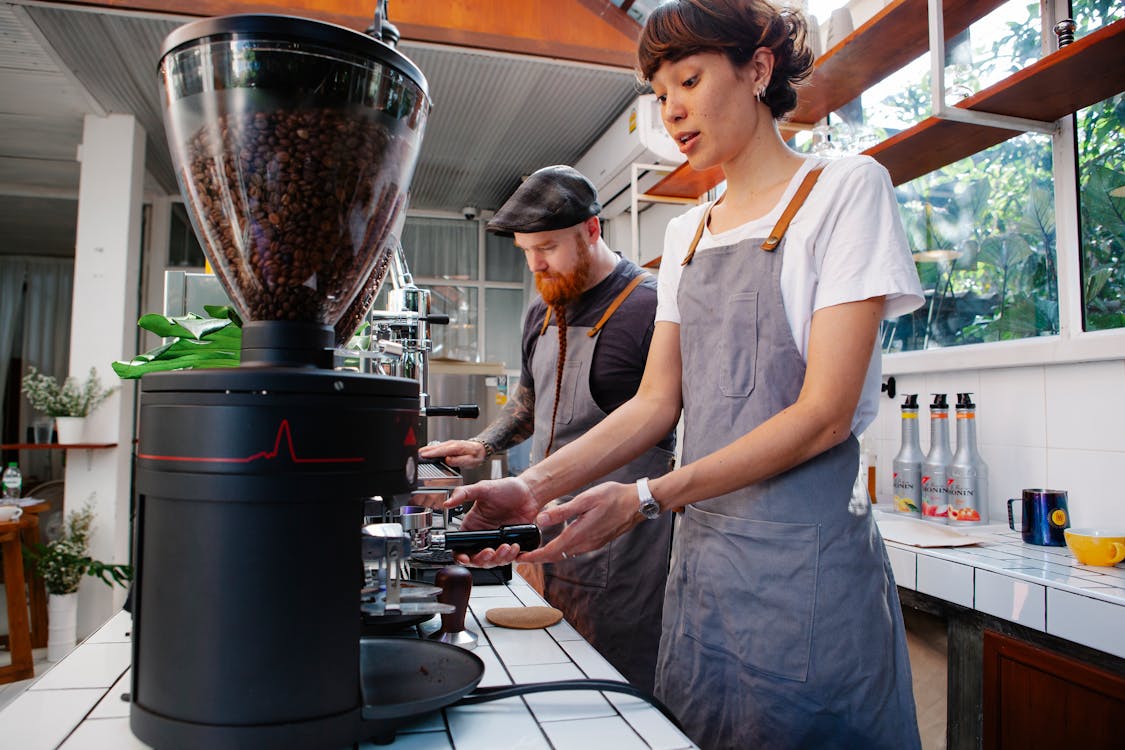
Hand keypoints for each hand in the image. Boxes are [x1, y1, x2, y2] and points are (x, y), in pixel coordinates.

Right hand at [418, 439, 486, 468]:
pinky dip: (429, 449)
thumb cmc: (476, 455)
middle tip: (414, 456)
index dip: (431, 453)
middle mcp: (451, 444)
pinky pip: (437, 447)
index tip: (422, 455)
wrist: (481, 448)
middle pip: (435, 447)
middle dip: (424, 451)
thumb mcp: (470, 461)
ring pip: (435, 446)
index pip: (440, 450)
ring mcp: (449, 444)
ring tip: (416, 454)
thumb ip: (459, 461)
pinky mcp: (448, 445)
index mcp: (456, 447)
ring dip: (425, 450)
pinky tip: (425, 453)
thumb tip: (448, 460)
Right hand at [443, 477, 540, 567]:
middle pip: (476, 559)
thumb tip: (446, 503)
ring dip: (498, 558)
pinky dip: (511, 556)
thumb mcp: (483, 488)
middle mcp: (483, 537)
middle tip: (489, 551)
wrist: (529, 492)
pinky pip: (508, 558)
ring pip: (493, 561)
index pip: (461, 547)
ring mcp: (497, 542)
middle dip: (482, 559)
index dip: (460, 556)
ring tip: (505, 546)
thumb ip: (463, 494)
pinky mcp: (511, 544)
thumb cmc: (506, 488)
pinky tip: (515, 546)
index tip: (465, 557)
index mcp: (473, 526)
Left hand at [520, 481, 640, 563]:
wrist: (637, 503)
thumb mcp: (585, 499)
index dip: (534, 558)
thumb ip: (562, 511)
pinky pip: (576, 550)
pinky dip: (563, 549)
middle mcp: (585, 544)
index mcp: (579, 534)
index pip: (551, 552)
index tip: (521, 559)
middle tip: (523, 556)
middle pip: (556, 556)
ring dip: (550, 554)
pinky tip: (559, 542)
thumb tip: (540, 520)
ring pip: (566, 554)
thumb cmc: (613, 497)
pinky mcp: (597, 542)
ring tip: (536, 550)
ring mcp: (592, 544)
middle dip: (538, 558)